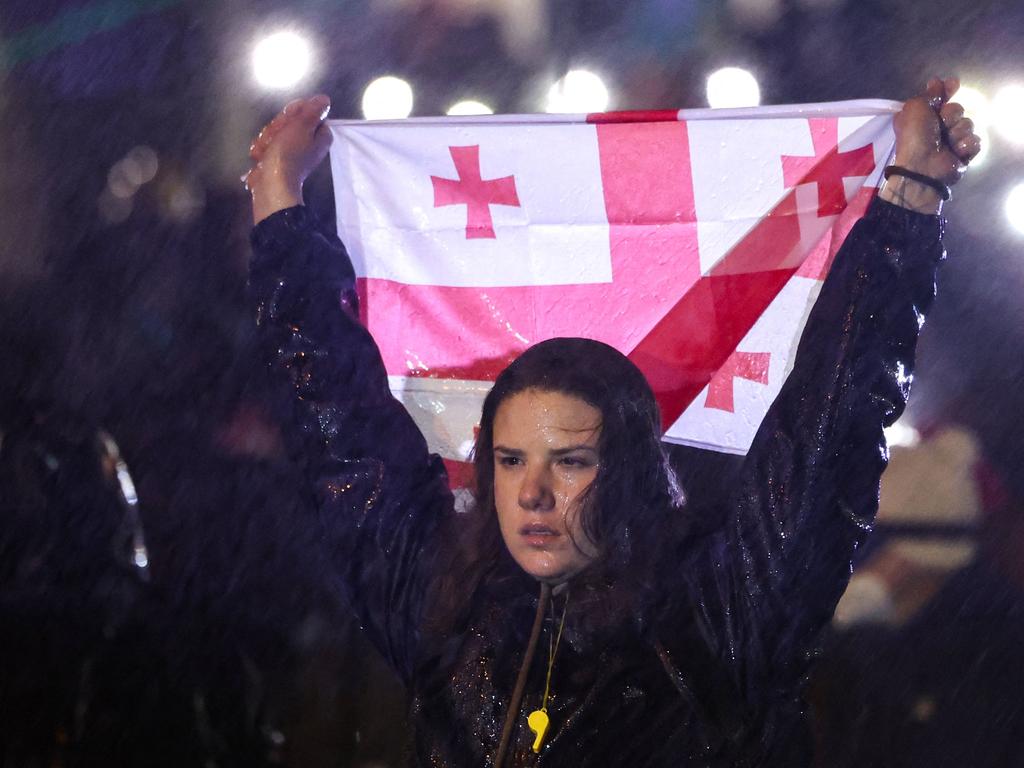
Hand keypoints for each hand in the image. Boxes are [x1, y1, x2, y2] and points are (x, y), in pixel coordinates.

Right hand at [246, 94, 332, 223]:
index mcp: (320, 136)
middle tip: (275, 137)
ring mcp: (292, 153)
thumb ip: (314, 111)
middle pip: (289, 122)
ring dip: (266, 139)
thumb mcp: (303, 126)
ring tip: (265, 150)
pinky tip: (260, 158)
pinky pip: (267, 146)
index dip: (293, 112)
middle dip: (276, 127)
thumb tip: (324, 100)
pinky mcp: (277, 161)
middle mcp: (309, 144)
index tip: (286, 119)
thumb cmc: (288, 154)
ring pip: (275, 133)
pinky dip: (262, 150)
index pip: (306, 112)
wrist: (271, 185)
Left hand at [880, 77, 981, 213]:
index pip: (941, 97)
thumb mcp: (915, 108)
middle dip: (951, 115)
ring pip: (968, 124)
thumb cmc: (915, 136)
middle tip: (940, 125)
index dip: (948, 90)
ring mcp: (952, 140)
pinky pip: (976, 140)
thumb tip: (936, 81)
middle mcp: (937, 127)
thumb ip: (928, 94)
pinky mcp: (964, 153)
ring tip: (947, 142)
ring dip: (958, 131)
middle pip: (957, 109)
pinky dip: (966, 145)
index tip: (954, 84)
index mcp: (923, 116)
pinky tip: (956, 152)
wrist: (923, 167)